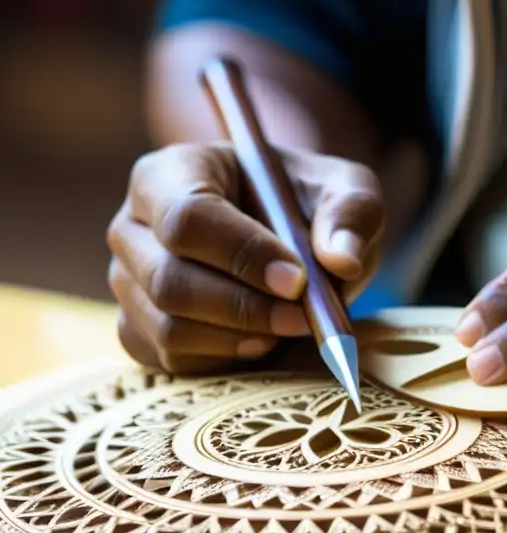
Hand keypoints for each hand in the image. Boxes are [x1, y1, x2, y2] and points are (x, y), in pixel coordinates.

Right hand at [107, 142, 384, 372]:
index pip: (187, 217)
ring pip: (168, 328)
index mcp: (172, 172)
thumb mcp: (347, 191)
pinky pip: (170, 359)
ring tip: (289, 324)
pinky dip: (224, 359)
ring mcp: (128, 280)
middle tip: (305, 317)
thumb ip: (352, 213)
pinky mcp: (137, 328)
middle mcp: (133, 225)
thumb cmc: (309, 205)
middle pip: (169, 280)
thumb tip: (342, 261)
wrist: (290, 240)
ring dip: (240, 337)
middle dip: (245, 308)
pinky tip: (263, 340)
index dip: (242, 255)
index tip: (297, 280)